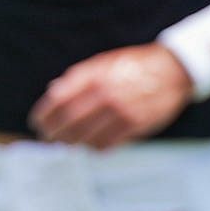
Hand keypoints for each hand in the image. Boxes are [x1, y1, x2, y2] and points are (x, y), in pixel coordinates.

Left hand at [30, 44, 191, 147]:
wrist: (172, 70)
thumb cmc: (133, 66)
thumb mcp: (103, 63)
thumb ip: (77, 77)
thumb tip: (52, 92)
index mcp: (94, 76)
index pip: (58, 100)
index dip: (43, 114)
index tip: (37, 122)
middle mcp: (105, 94)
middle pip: (68, 122)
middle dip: (53, 134)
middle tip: (47, 138)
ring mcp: (121, 112)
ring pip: (86, 138)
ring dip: (72, 144)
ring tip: (67, 143)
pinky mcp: (135, 126)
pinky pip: (107, 144)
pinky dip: (95, 147)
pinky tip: (91, 145)